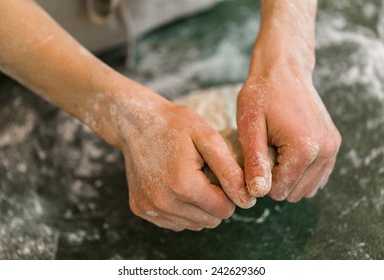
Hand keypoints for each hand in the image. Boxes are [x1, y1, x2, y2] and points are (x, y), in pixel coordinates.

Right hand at [113, 90, 254, 230]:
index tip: (220, 175)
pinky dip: (181, 209)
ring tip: (189, 178)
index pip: (224, 210)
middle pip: (209, 221)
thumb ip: (230, 171)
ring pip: (192, 225)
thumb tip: (248, 200)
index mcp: (184, 185)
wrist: (135, 122)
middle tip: (204, 175)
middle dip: (214, 202)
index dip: (228, 193)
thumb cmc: (174, 125)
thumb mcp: (207, 138)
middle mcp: (164, 203)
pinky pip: (173, 222)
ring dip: (197, 207)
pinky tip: (175, 186)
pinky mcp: (140, 209)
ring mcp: (150, 208)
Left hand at [237, 60, 340, 201]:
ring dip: (288, 177)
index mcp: (304, 148)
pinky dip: (300, 172)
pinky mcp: (333, 145)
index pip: (280, 190)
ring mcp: (333, 148)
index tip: (255, 158)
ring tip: (275, 151)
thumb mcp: (250, 126)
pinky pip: (317, 176)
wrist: (284, 70)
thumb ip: (255, 161)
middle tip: (265, 152)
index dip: (261, 179)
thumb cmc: (262, 95)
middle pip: (294, 192)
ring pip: (307, 188)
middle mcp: (325, 151)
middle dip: (275, 179)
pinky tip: (287, 152)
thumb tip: (257, 193)